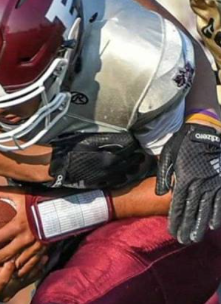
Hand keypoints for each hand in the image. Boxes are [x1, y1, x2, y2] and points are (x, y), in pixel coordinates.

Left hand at [0, 187, 49, 277]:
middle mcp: (27, 238)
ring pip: (17, 263)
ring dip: (4, 268)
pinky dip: (20, 270)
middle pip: (5, 255)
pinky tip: (12, 271)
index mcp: (19, 224)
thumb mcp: (18, 193)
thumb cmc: (36, 199)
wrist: (60, 207)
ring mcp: (35, 247)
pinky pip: (30, 265)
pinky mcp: (43, 251)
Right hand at [0, 244, 43, 301]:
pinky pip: (29, 278)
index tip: (10, 261)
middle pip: (17, 282)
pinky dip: (37, 269)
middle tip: (33, 257)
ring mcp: (12, 290)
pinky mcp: (17, 285)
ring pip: (26, 280)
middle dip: (26, 269)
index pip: (1, 283)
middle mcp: (3, 293)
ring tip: (44, 256)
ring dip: (35, 268)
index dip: (5, 273)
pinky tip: (44, 260)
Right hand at [49, 131, 149, 188]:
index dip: (135, 145)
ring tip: (138, 164)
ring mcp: (105, 177)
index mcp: (108, 155)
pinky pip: (117, 182)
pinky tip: (126, 175)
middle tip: (142, 154)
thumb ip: (107, 140)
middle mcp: (110, 168)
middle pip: (130, 162)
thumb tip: (124, 139)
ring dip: (133, 168)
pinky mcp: (100, 184)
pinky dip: (124, 178)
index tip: (138, 142)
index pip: (128, 149)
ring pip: (126, 174)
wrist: (57, 166)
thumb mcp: (88, 140)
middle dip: (137, 157)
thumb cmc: (70, 149)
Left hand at [156, 123, 220, 243]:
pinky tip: (212, 225)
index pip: (178, 205)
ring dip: (200, 226)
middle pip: (191, 211)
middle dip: (186, 227)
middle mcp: (198, 185)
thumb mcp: (168, 155)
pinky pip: (219, 203)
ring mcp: (212, 185)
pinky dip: (216, 215)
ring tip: (195, 239)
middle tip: (183, 241)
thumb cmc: (183, 143)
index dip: (175, 220)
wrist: (205, 133)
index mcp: (183, 179)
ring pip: (206, 210)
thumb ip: (164, 175)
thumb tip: (161, 193)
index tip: (172, 232)